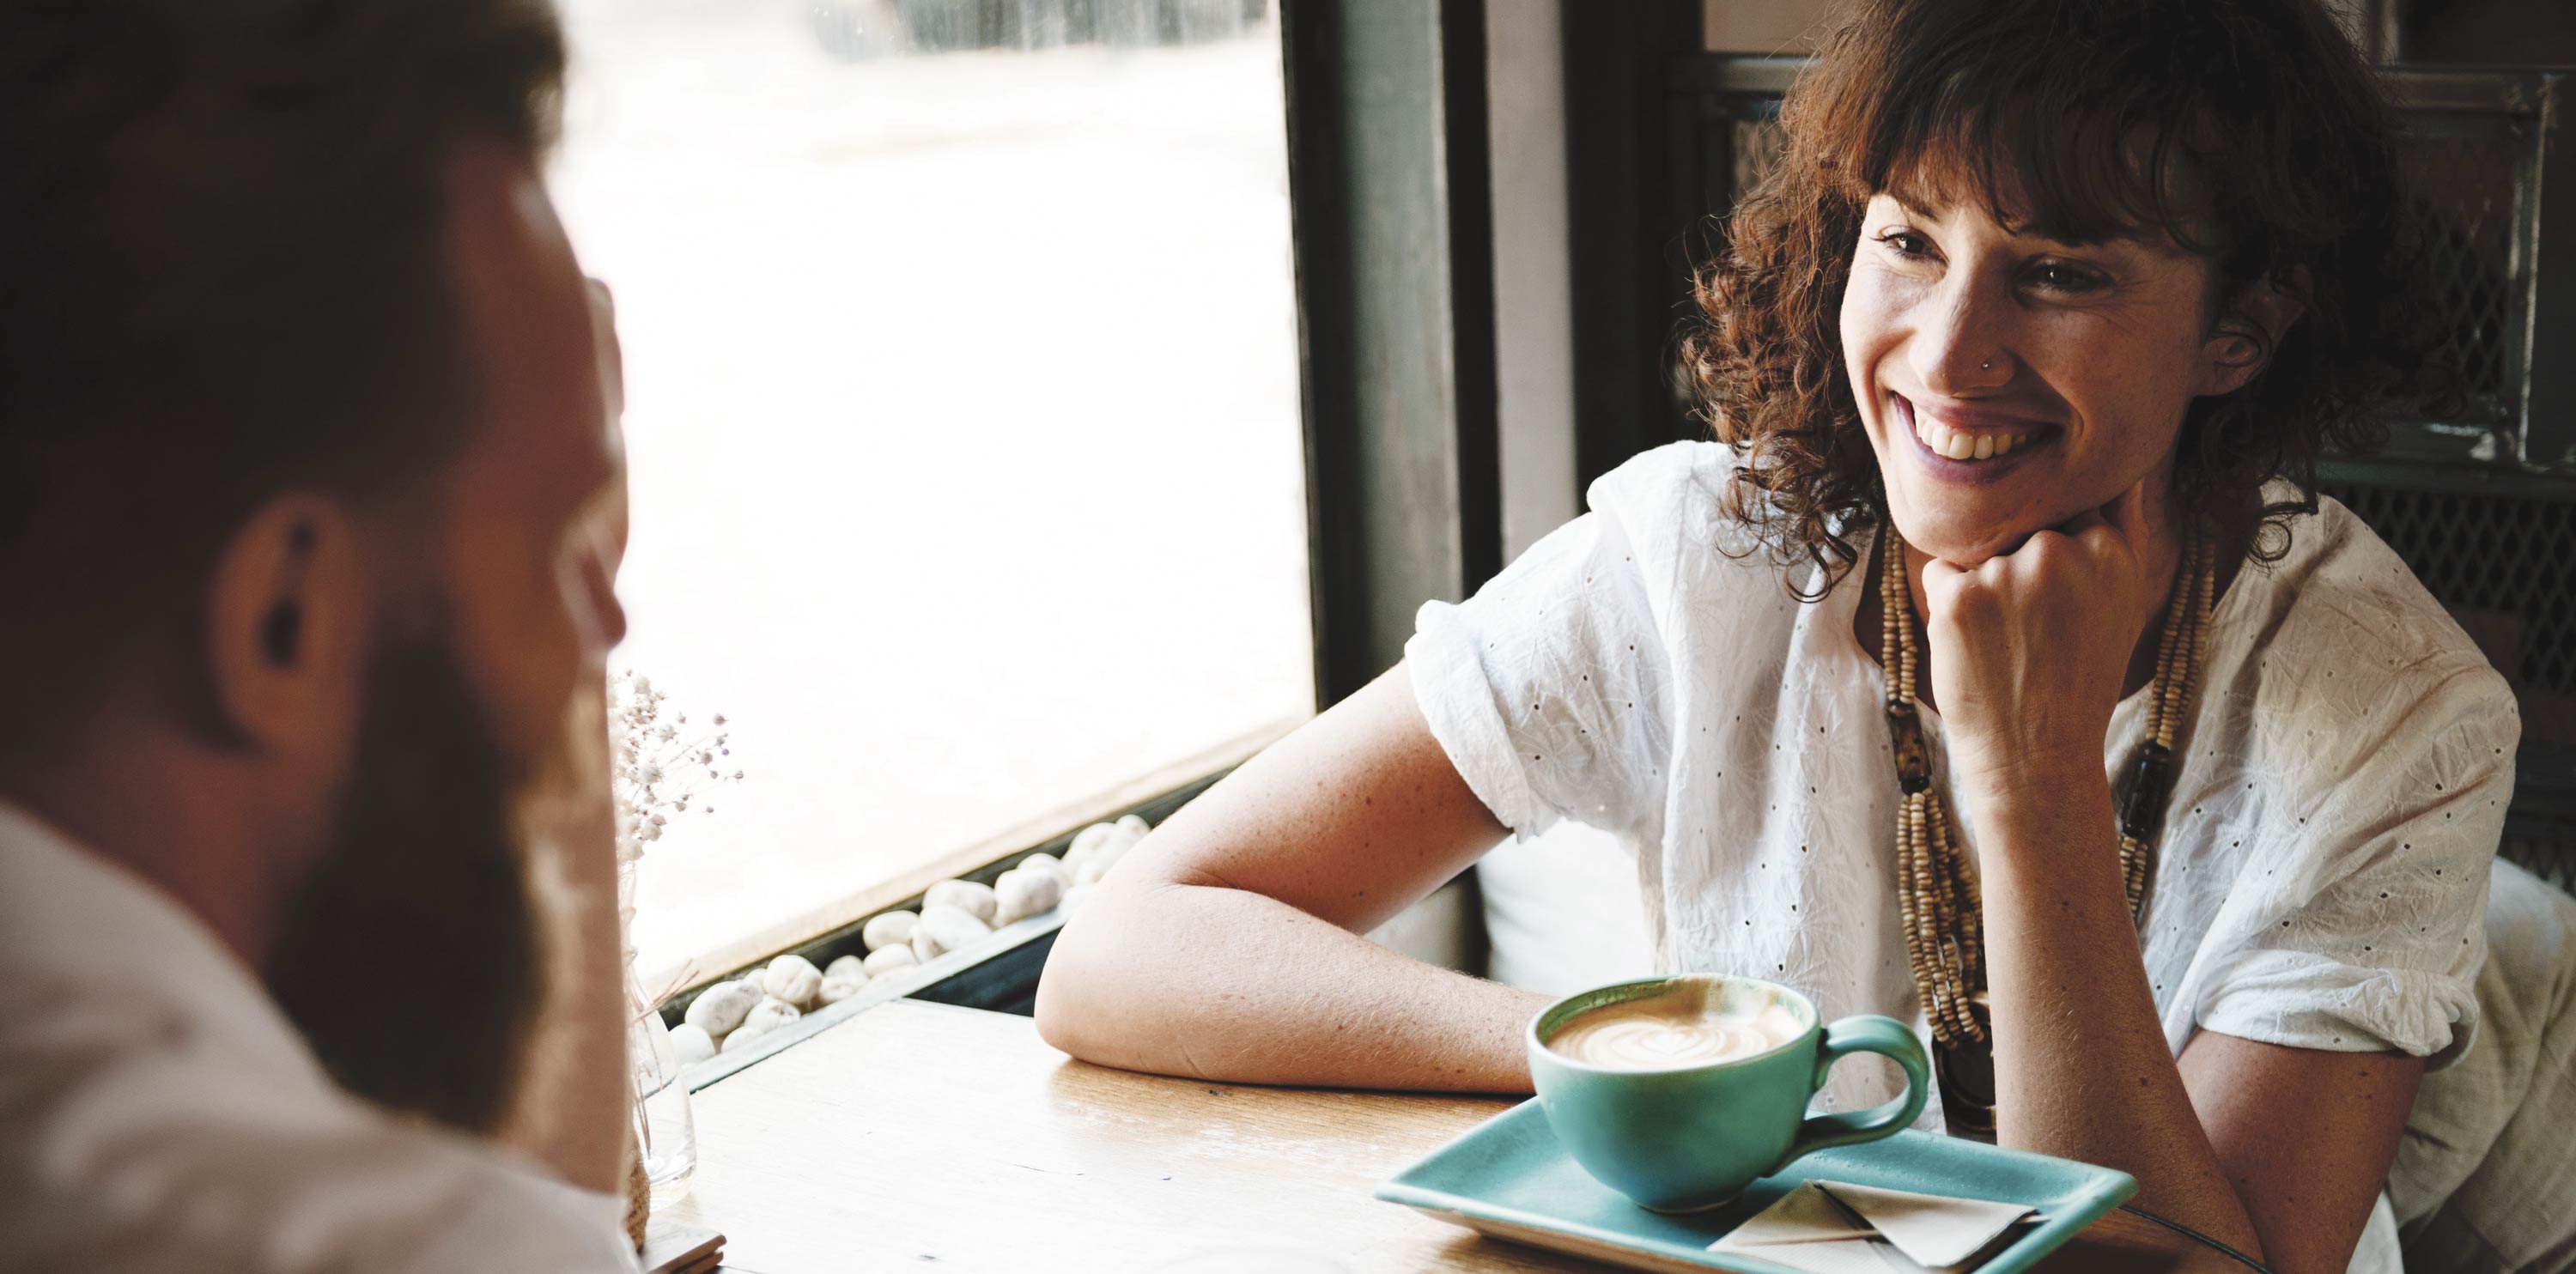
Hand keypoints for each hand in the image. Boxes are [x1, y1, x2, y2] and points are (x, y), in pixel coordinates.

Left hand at [1919, 482, 2168, 799]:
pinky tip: (1977, 647)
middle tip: (2034, 631)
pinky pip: (1941, 572)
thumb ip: (2120, 531)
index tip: (2059, 593)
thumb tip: (2118, 469)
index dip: (2056, 545)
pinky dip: (1949, 604)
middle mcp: (2061, 551)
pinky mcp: (1959, 596)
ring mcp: (2007, 571)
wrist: (2037, 757)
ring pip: (1978, 549)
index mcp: (2109, 549)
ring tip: (2008, 642)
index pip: (2068, 505)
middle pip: (2019, 525)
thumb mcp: (2123, 603)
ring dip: (1983, 585)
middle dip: (2017, 564)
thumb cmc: (2079, 681)